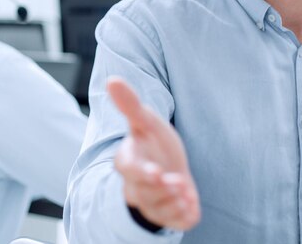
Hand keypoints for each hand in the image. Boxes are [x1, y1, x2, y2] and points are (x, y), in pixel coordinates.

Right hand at [107, 77, 200, 230]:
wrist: (171, 169)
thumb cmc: (154, 145)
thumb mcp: (145, 122)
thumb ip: (130, 104)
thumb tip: (112, 80)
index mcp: (128, 161)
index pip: (129, 169)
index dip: (142, 172)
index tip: (157, 171)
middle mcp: (136, 185)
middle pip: (143, 192)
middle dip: (161, 189)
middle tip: (176, 182)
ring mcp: (151, 204)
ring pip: (158, 209)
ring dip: (174, 201)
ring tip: (184, 190)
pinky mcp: (168, 217)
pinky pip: (174, 222)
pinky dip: (183, 216)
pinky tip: (189, 204)